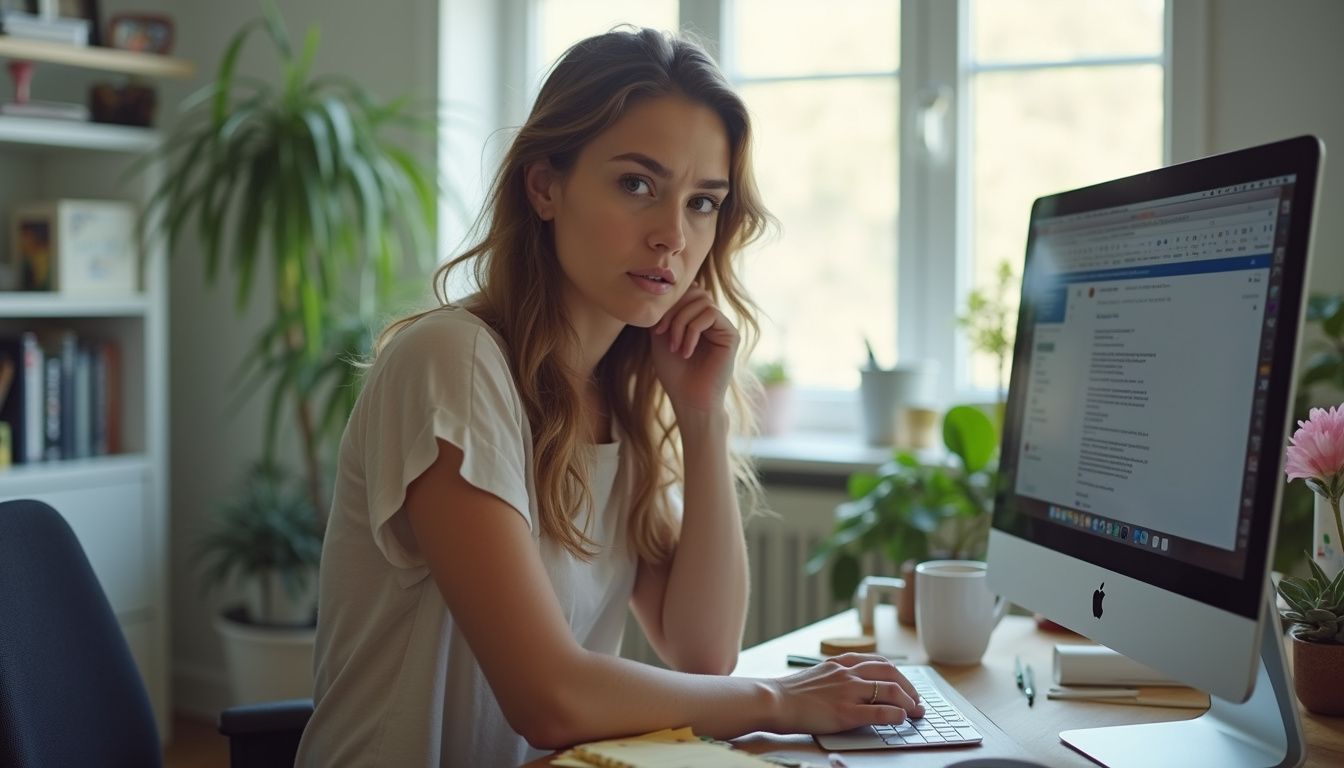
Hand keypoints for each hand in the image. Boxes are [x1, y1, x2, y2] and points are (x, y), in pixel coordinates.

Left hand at [650, 283, 738, 417]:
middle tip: (662, 333)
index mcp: (697, 319)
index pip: (687, 293)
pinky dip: (692, 331)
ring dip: (681, 322)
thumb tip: (666, 290)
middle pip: (695, 292)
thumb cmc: (674, 373)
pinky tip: (686, 351)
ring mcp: (723, 326)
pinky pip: (711, 314)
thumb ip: (665, 313)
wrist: (689, 399)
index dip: (669, 304)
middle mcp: (712, 320)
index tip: (655, 329)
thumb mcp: (661, 337)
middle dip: (673, 310)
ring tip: (674, 346)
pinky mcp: (731, 335)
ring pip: (702, 300)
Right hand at [770, 653, 923, 734]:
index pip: (880, 662)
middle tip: (916, 701)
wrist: (774, 700)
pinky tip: (900, 719)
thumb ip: (839, 676)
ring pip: (890, 690)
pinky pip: (880, 712)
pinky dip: (896, 715)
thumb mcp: (819, 674)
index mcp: (842, 662)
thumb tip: (858, 687)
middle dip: (909, 688)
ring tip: (914, 712)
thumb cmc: (792, 692)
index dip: (898, 675)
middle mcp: (848, 673)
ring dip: (908, 702)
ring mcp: (848, 691)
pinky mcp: (845, 712)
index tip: (906, 686)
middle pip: (891, 672)